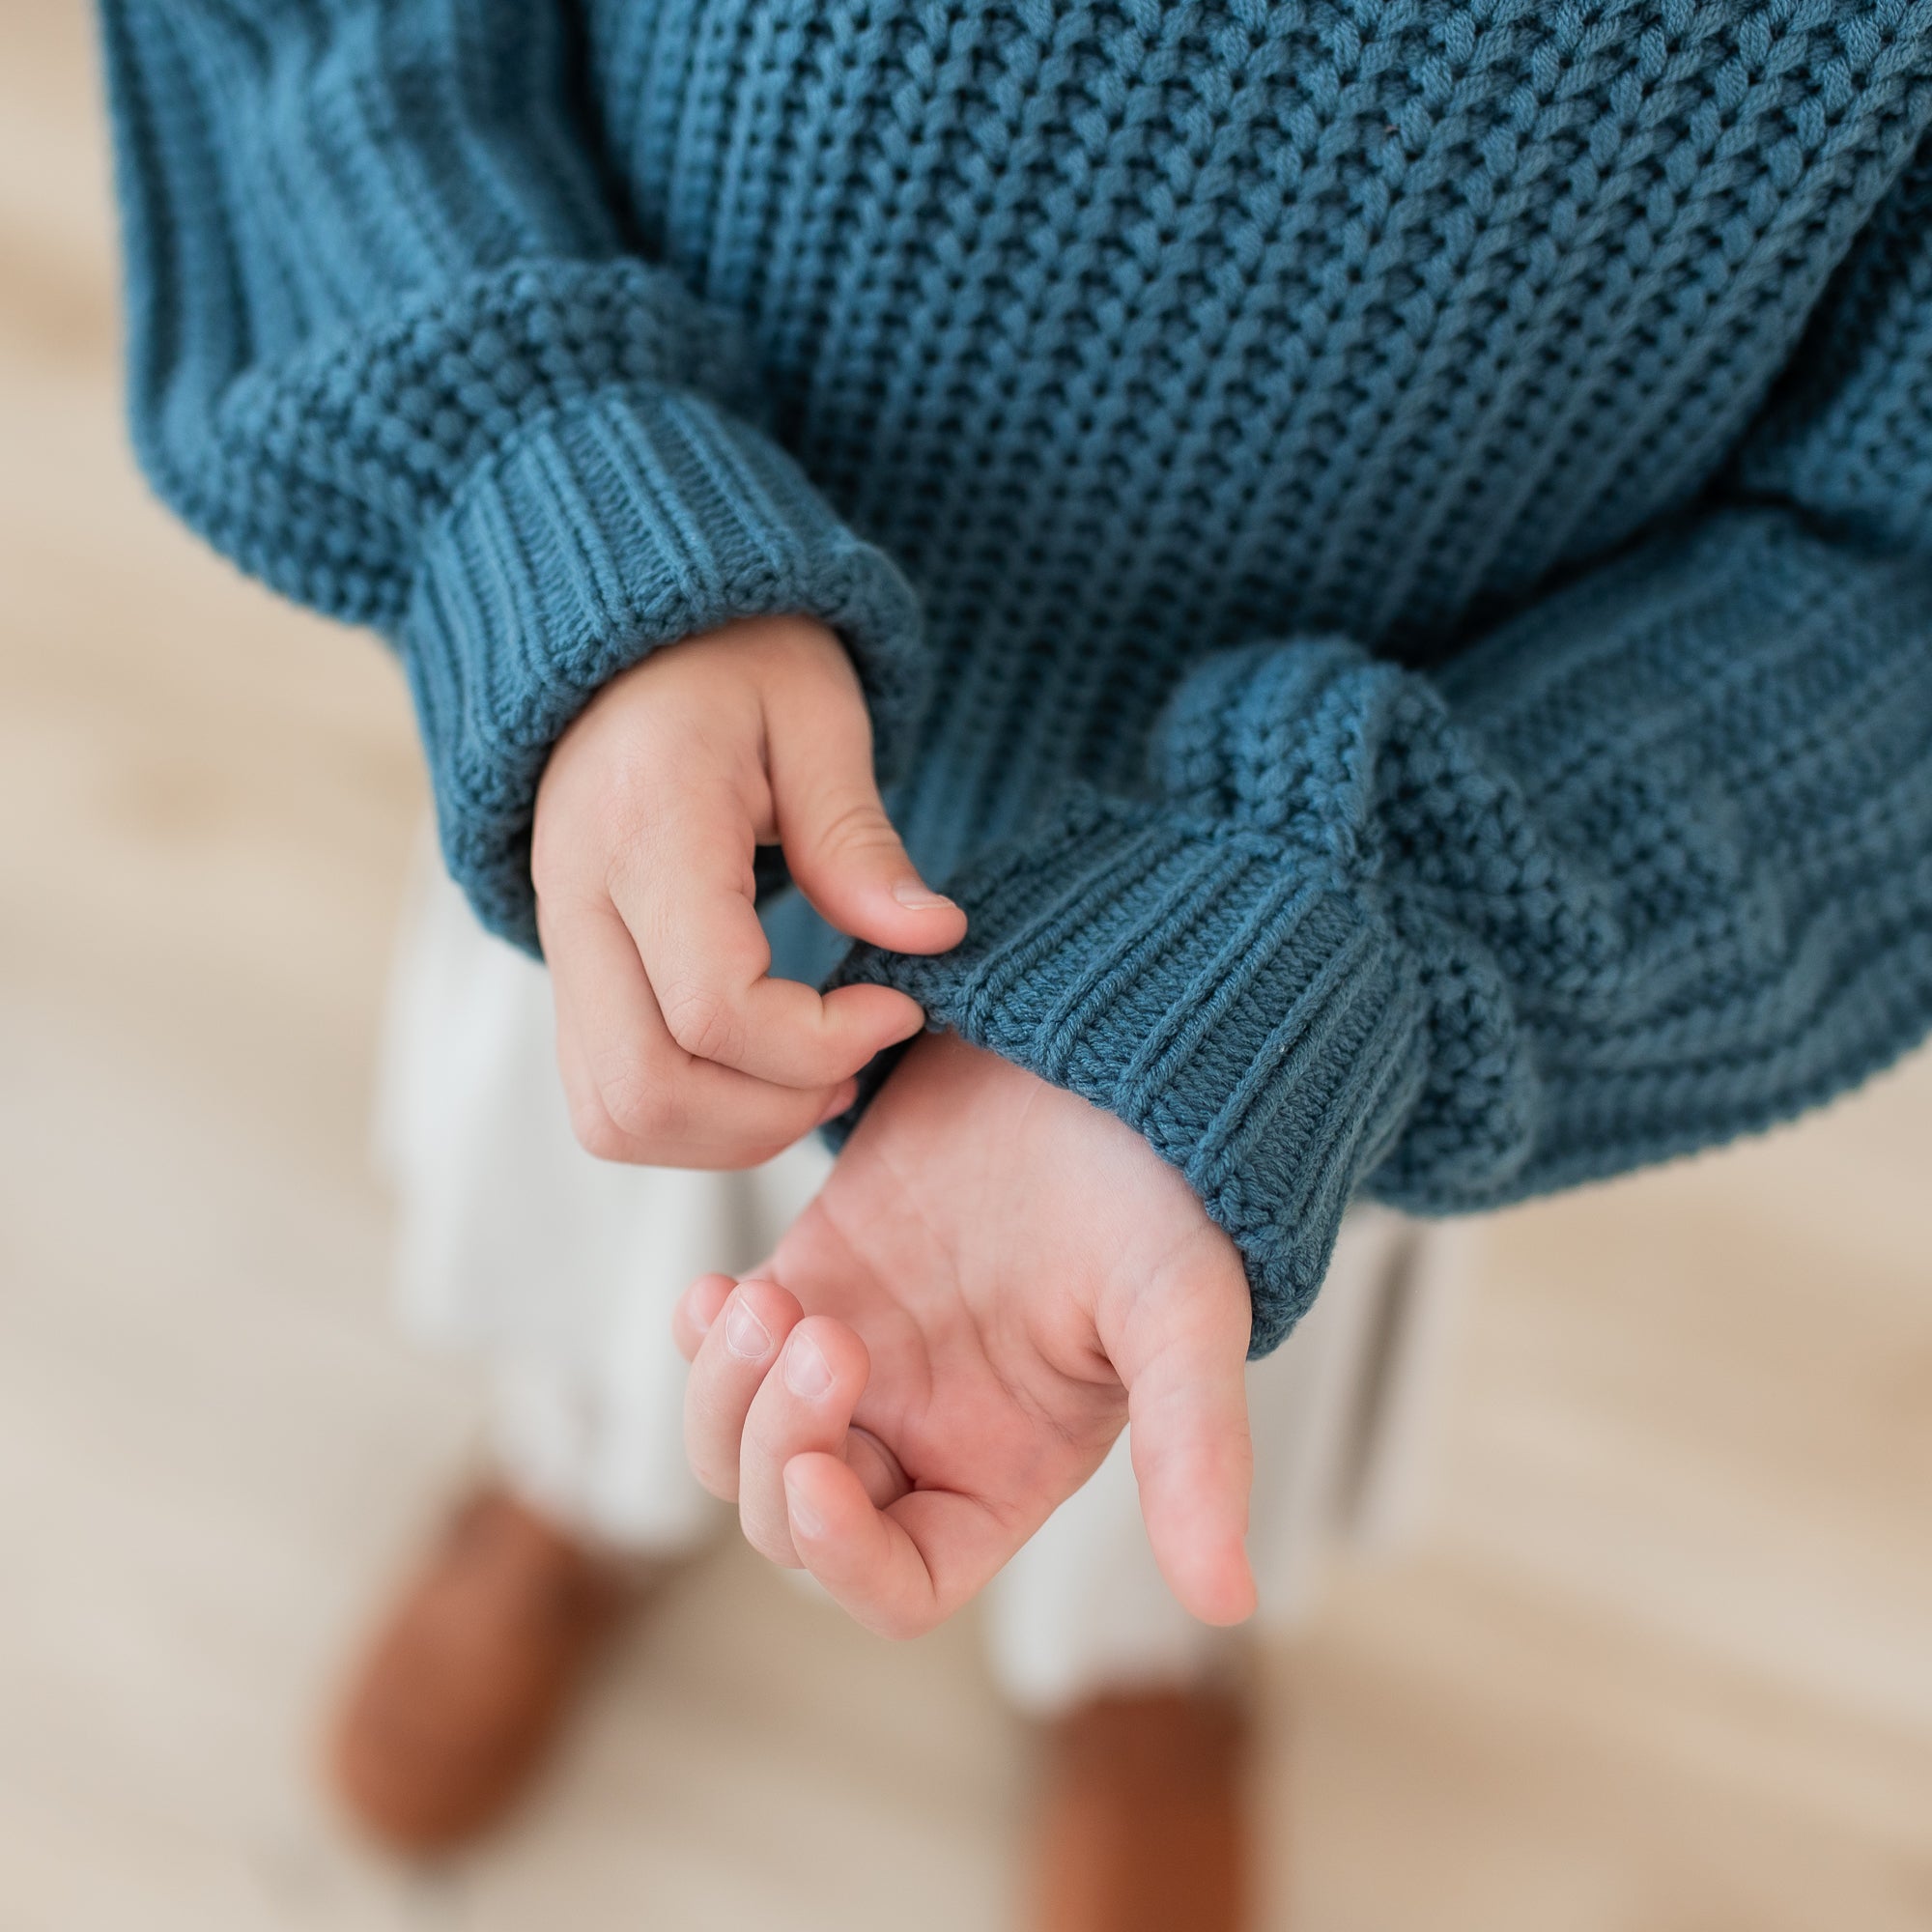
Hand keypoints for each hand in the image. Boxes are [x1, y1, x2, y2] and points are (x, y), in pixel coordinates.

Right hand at [532, 615, 964, 1166]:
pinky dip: (695, 1120)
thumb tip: (932, 938)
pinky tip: (769, 1070)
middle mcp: (577, 901)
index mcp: (645, 826)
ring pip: (615, 1115)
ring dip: (732, 1131)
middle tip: (860, 1057)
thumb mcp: (817, 714)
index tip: (899, 1005)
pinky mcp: (566, 982)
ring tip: (820, 1071)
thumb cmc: (733, 664)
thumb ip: (860, 836)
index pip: (710, 1004)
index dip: (818, 1040)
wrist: (626, 652)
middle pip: (647, 1088)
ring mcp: (560, 950)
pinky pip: (608, 1100)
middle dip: (774, 1109)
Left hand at [672, 1031, 1256, 1637]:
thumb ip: (1195, 1452)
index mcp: (1005, 1471)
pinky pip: (720, 1351)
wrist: (1097, 1058)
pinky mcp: (813, 1277)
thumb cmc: (1155, 1186)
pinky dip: (700, 1337)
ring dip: (727, 1393)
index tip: (819, 1475)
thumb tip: (1227, 1602)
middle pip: (793, 1518)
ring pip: (738, 1444)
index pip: (899, 1585)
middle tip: (824, 1334)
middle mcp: (922, 1433)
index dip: (844, 1561)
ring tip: (767, 1297)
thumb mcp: (1183, 1314)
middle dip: (781, 1444)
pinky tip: (718, 1289)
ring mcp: (858, 1358)